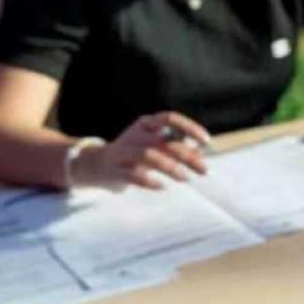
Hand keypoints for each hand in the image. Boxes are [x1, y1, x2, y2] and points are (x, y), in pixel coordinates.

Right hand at [72, 111, 209, 188]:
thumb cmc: (134, 152)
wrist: (96, 164)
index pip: (169, 118)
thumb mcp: (153, 142)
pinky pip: (133, 175)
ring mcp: (124, 153)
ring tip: (186, 178)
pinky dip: (150, 181)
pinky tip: (163, 186)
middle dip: (189, 157)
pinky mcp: (116, 171)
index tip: (206, 141)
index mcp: (146, 124)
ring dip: (171, 168)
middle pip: (166, 142)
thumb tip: (200, 150)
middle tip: (205, 170)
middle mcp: (135, 135)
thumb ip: (175, 143)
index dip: (189, 127)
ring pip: (149, 156)